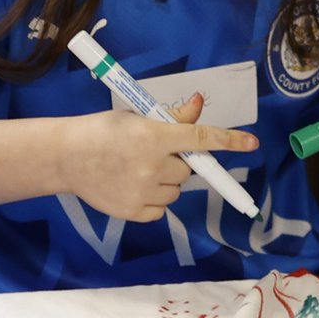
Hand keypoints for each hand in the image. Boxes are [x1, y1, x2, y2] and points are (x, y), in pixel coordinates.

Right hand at [59, 94, 257, 221]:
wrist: (66, 157)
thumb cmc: (103, 131)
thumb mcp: (137, 117)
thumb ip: (172, 118)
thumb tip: (199, 104)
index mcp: (155, 136)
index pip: (201, 138)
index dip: (229, 141)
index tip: (252, 144)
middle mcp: (152, 165)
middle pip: (187, 169)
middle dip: (177, 162)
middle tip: (151, 154)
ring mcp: (144, 192)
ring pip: (176, 190)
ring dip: (166, 182)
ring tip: (136, 170)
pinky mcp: (135, 212)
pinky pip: (161, 209)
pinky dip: (154, 200)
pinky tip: (131, 186)